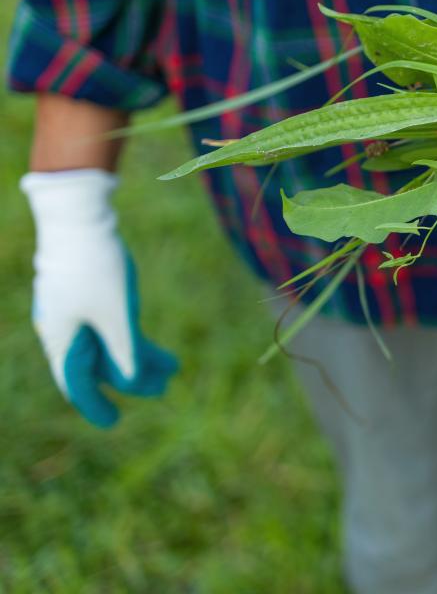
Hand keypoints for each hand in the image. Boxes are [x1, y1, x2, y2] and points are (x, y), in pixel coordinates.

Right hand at [21, 170, 177, 426]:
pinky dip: (134, 338)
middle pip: (98, 366)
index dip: (96, 405)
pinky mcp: (91, 294)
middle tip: (164, 387)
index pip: (77, 385)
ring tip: (173, 368)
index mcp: (63, 340)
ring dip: (139, 358)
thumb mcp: (115, 314)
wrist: (80, 216)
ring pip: (109, 345)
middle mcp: (66, 331)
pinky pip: (112, 325)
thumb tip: (132, 384)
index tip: (114, 421)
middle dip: (131, 379)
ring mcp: (77, 312)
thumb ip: (123, 352)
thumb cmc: (95, 266)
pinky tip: (157, 347)